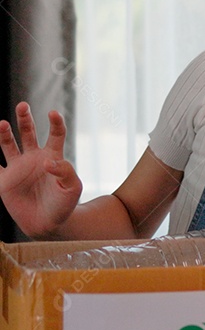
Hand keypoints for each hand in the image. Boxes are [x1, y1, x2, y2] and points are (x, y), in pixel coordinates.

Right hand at [0, 102, 81, 237]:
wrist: (49, 223)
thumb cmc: (65, 204)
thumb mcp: (72, 188)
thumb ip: (65, 172)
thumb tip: (48, 161)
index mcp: (53, 156)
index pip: (55, 134)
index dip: (55, 123)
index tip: (53, 113)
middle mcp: (34, 158)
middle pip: (28, 132)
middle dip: (24, 119)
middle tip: (23, 105)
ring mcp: (18, 168)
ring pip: (8, 144)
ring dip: (4, 134)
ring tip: (1, 124)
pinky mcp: (4, 181)